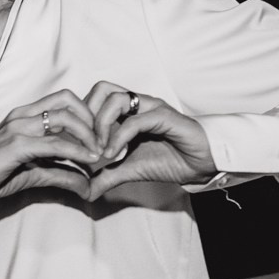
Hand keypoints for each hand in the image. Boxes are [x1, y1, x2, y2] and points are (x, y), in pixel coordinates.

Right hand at [0, 90, 100, 207]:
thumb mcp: (34, 174)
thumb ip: (61, 174)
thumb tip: (88, 185)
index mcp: (25, 116)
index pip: (64, 100)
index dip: (87, 115)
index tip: (99, 139)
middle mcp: (23, 115)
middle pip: (69, 99)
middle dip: (92, 120)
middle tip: (103, 143)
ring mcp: (18, 127)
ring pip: (65, 117)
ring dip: (89, 135)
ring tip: (99, 155)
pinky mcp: (16, 145)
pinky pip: (54, 144)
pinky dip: (77, 152)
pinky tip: (88, 163)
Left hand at [81, 82, 217, 200]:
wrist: (201, 165)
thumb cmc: (169, 160)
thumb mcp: (129, 170)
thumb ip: (106, 176)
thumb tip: (84, 190)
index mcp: (128, 110)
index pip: (95, 97)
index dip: (82, 118)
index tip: (77, 144)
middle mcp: (139, 103)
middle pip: (102, 88)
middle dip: (87, 114)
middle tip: (85, 142)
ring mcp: (152, 107)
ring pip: (116, 99)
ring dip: (101, 125)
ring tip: (99, 150)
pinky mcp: (165, 117)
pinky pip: (136, 120)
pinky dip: (119, 137)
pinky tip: (113, 155)